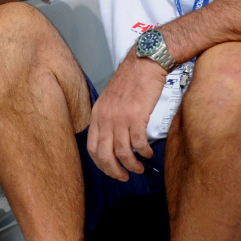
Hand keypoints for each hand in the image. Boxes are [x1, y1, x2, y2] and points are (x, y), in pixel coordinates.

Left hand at [86, 52, 166, 180]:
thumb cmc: (131, 81)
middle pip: (105, 155)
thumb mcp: (110, 100)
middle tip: (124, 177)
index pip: (92, 148)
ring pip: (122, 152)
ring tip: (139, 169)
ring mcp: (120, 118)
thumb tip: (111, 138)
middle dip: (114, 171)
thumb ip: (108, 118)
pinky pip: (138, 143)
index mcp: (97, 115)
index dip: (100, 164)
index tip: (110, 170)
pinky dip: (143, 152)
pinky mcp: (137, 117)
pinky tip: (148, 154)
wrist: (144, 63)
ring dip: (131, 165)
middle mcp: (105, 119)